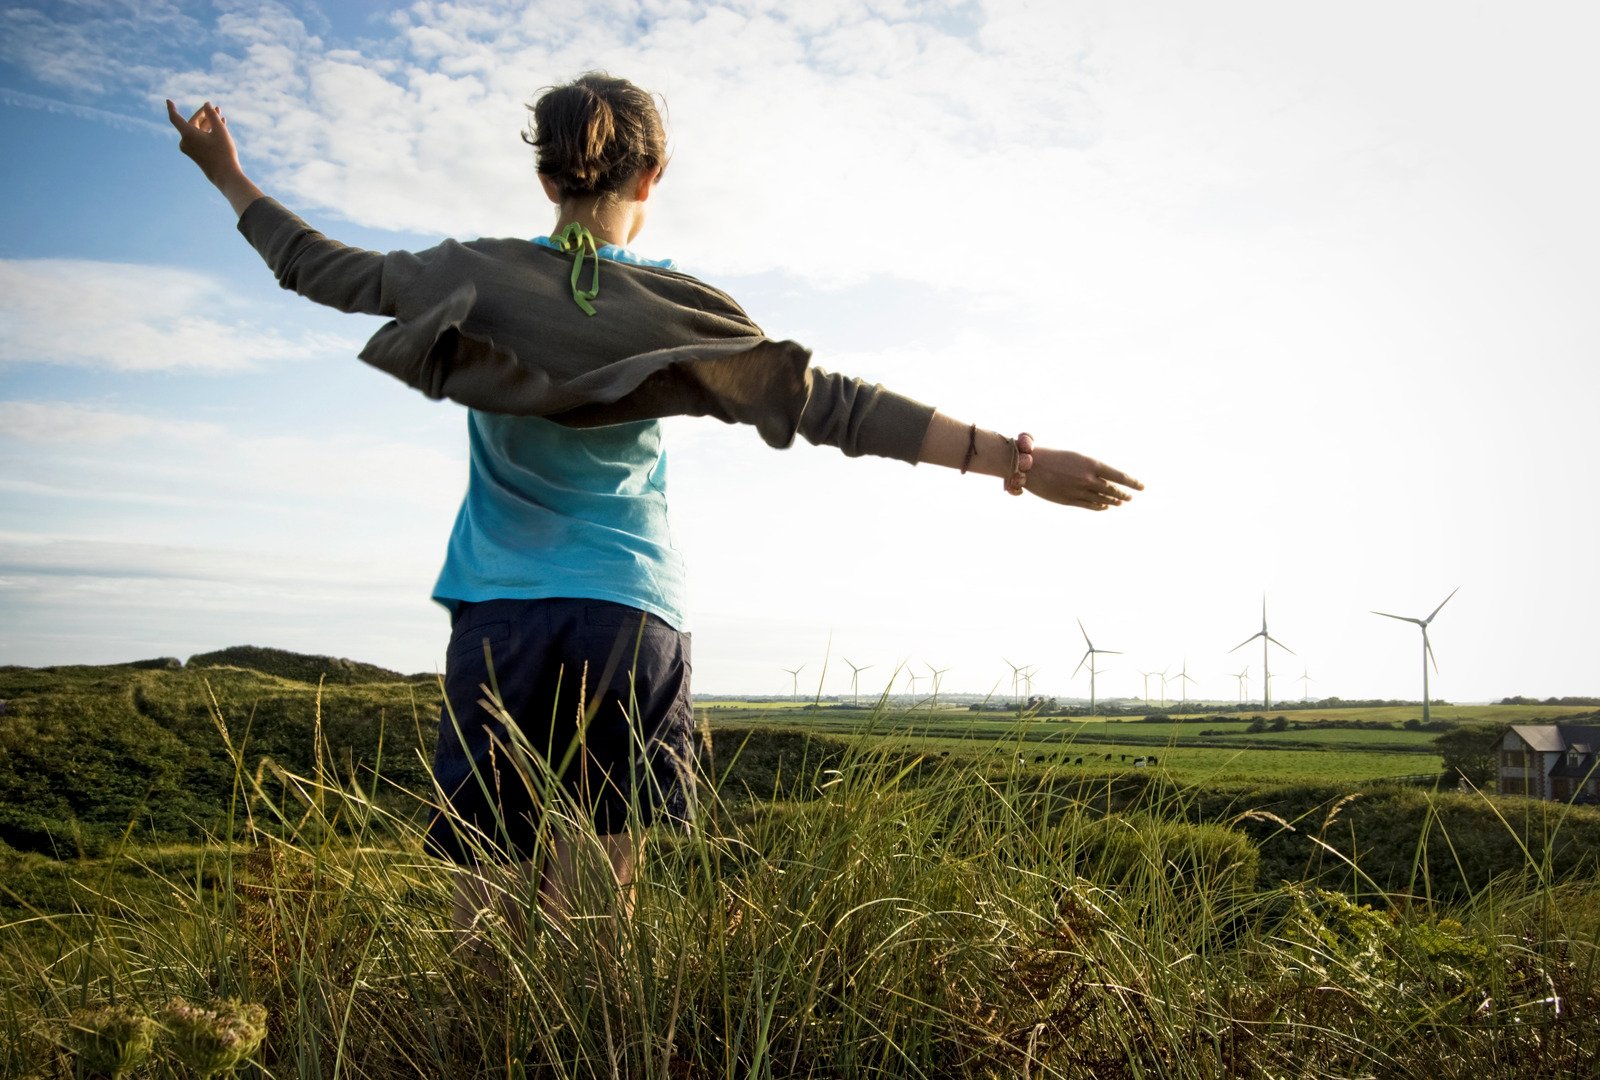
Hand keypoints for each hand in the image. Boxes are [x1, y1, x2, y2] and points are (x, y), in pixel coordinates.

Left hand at [166, 99, 241, 182]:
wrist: (225, 175)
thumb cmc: (223, 152)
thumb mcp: (220, 131)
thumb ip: (212, 115)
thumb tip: (206, 105)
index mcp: (187, 134)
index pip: (175, 117)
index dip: (171, 108)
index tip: (168, 101)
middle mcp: (185, 141)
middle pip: (191, 123)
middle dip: (204, 115)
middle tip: (215, 108)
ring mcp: (190, 149)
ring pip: (196, 131)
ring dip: (208, 123)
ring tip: (220, 115)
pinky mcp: (195, 154)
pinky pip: (198, 138)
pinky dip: (206, 132)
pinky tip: (219, 127)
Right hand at [1025, 447, 1142, 510]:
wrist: (1030, 466)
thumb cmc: (1052, 457)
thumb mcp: (1076, 458)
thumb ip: (1091, 469)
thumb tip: (1105, 478)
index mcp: (1092, 464)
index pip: (1119, 476)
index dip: (1132, 483)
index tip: (1142, 487)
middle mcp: (1088, 479)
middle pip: (1113, 490)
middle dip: (1123, 494)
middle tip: (1130, 497)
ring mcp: (1079, 491)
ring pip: (1103, 499)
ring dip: (1113, 501)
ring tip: (1120, 502)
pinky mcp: (1069, 501)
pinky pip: (1090, 506)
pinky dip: (1100, 507)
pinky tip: (1105, 507)